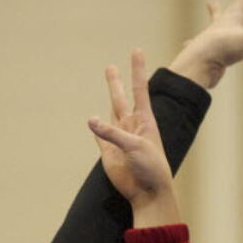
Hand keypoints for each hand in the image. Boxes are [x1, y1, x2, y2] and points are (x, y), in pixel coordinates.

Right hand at [88, 49, 179, 227]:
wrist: (148, 192)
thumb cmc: (151, 167)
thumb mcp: (135, 146)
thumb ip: (112, 133)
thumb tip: (91, 121)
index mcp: (145, 121)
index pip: (139, 89)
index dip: (137, 70)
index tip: (137, 51)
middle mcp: (132, 127)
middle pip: (121, 98)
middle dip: (116, 83)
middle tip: (110, 67)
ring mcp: (119, 139)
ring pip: (110, 115)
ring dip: (107, 99)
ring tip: (103, 88)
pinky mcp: (109, 153)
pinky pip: (100, 137)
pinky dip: (95, 129)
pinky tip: (92, 121)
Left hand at [167, 0, 242, 89]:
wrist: (197, 64)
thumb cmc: (222, 48)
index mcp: (233, 17)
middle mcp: (221, 25)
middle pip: (230, 4)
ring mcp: (213, 39)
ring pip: (214, 24)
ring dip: (215, 13)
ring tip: (211, 5)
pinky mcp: (207, 54)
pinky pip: (203, 46)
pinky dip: (196, 42)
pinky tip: (186, 43)